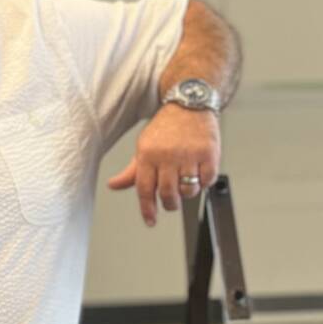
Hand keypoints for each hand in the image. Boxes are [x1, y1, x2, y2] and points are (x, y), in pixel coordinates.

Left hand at [106, 104, 220, 226]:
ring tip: (186, 182)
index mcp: (147, 154)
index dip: (147, 209)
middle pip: (168, 194)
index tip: (150, 220)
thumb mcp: (144, 147)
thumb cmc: (166, 127)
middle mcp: (167, 155)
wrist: (190, 103)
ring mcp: (189, 154)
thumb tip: (114, 185)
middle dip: (170, 204)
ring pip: (189, 190)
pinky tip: (199, 173)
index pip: (144, 189)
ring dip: (188, 193)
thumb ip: (132, 171)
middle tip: (172, 201)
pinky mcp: (208, 153)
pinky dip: (204, 182)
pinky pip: (207, 180)